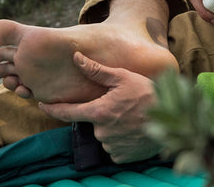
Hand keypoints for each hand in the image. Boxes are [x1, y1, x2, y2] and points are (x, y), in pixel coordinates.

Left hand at [39, 52, 159, 163]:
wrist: (172, 118)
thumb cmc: (147, 93)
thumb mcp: (123, 77)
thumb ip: (97, 70)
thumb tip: (76, 58)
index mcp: (99, 112)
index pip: (67, 113)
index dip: (52, 109)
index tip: (41, 105)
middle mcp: (102, 132)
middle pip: (92, 121)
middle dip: (101, 112)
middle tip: (121, 103)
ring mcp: (111, 146)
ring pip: (104, 134)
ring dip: (112, 125)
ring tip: (131, 115)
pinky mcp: (122, 156)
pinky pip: (115, 146)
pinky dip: (120, 137)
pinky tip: (133, 128)